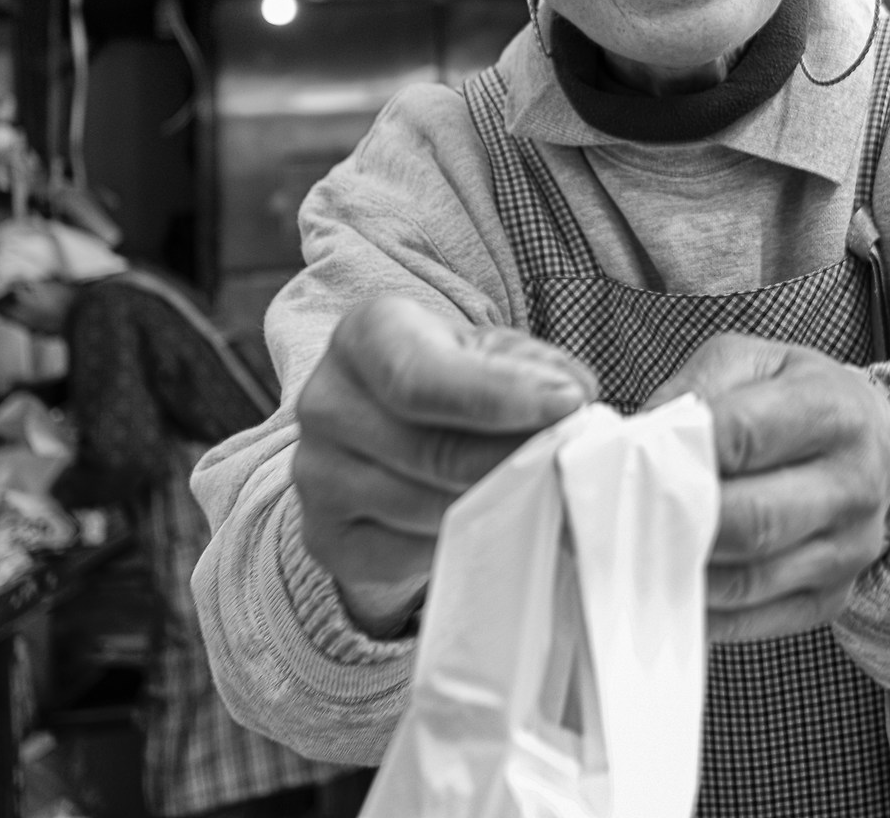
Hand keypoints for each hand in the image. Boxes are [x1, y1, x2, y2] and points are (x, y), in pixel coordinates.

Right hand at [294, 295, 598, 637]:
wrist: (388, 424)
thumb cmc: (453, 378)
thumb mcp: (492, 352)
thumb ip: (537, 367)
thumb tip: (574, 397)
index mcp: (364, 336)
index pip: (421, 377)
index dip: (499, 397)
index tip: (569, 406)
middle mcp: (324, 402)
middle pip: (432, 451)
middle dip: (514, 460)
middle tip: (570, 463)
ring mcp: (316, 475)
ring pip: (426, 508)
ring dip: (495, 504)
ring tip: (540, 490)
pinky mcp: (324, 535)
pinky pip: (407, 553)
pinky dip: (459, 541)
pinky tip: (486, 519)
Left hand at [647, 334, 889, 643]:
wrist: (877, 442)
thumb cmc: (801, 397)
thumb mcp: (756, 362)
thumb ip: (696, 388)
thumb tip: (637, 438)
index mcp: (833, 411)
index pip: (745, 436)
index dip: (681, 453)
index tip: (628, 462)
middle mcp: (853, 485)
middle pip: (751, 520)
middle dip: (676, 523)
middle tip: (618, 520)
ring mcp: (848, 550)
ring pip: (748, 580)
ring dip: (681, 573)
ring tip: (631, 556)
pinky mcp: (832, 598)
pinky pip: (755, 621)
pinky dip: (702, 613)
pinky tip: (667, 588)